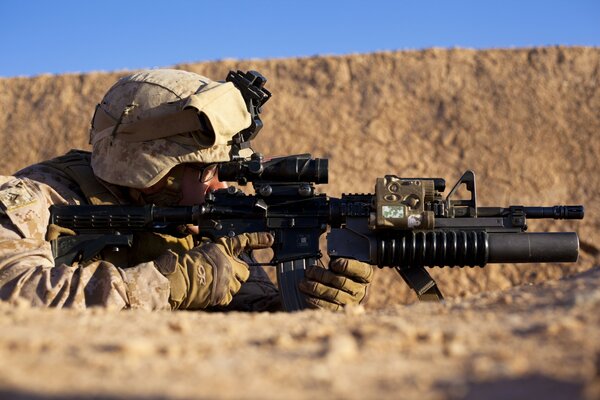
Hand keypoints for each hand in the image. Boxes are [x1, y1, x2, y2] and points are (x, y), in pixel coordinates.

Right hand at [154, 232, 273, 309]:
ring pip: (238, 284)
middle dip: (238, 272)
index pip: (244, 242)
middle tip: (224, 273)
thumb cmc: (182, 264)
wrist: (176, 281)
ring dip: (230, 284)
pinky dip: (222, 295)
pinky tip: (210, 291)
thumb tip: (217, 254)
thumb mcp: (200, 250)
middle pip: (245, 270)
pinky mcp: (223, 295)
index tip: (270, 239)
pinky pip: (229, 296)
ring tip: (213, 282)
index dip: (258, 239)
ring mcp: (228, 280)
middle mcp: (229, 264)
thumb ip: (214, 252)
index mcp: (222, 249)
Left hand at [299, 258, 373, 310]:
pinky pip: (329, 308)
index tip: (333, 263)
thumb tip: (328, 260)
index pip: (359, 269)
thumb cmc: (345, 273)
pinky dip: (316, 301)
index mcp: (365, 275)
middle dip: (323, 275)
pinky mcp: (342, 312)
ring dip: (316, 288)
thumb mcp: (346, 263)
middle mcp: (361, 290)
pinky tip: (307, 295)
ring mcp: (352, 302)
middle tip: (310, 271)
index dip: (346, 266)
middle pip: (342, 282)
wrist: (348, 292)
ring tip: (304, 283)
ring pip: (334, 295)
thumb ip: (340, 259)